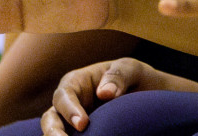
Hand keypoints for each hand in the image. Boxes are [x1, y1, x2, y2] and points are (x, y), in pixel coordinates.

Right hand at [43, 58, 197, 134]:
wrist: (147, 94)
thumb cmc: (134, 77)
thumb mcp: (131, 69)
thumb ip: (119, 76)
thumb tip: (103, 93)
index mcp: (76, 82)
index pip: (64, 95)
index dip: (69, 110)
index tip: (83, 124)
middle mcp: (70, 103)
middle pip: (51, 117)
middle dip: (53, 131)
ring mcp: (72, 121)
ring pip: (55, 132)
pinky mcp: (81, 135)